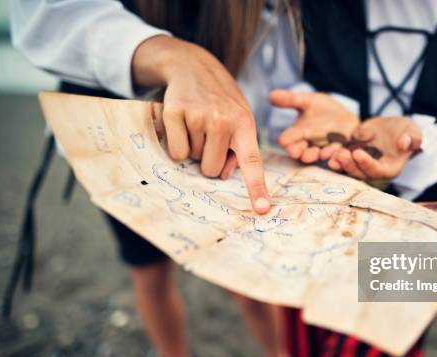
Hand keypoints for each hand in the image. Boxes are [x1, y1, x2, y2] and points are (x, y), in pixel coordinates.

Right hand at [133, 35, 269, 213]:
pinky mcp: (174, 113)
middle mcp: (223, 120)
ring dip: (193, 147)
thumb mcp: (239, 121)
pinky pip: (176, 152)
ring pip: (193, 159)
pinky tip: (182, 124)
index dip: (257, 187)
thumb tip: (223, 174)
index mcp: (245, 125)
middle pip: (212, 170)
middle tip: (209, 137)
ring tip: (197, 124)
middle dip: (209, 160)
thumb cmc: (221, 102)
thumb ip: (238, 150)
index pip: (253, 162)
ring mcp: (198, 116)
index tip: (262, 209)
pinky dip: (177, 144)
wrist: (194, 67)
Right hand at [269, 90, 359, 162]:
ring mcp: (324, 147)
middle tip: (294, 152)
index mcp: (298, 133)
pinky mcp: (339, 149)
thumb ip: (290, 99)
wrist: (343, 117)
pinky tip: (334, 155)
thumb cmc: (322, 110)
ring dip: (317, 155)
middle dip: (298, 151)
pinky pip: (336, 154)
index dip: (286, 140)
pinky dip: (335, 156)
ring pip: (318, 154)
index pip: (288, 138)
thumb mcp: (306, 101)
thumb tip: (271, 95)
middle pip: (301, 150)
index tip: (283, 141)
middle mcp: (309, 143)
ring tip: (318, 154)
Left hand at [327, 116, 421, 179]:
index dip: (367, 164)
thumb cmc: (405, 131)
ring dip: (340, 164)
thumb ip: (412, 138)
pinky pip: (341, 161)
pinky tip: (327, 154)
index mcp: (390, 169)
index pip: (377, 171)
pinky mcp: (351, 158)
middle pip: (360, 173)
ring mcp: (361, 165)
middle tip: (341, 154)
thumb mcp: (412, 131)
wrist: (391, 127)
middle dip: (349, 165)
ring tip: (334, 154)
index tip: (357, 153)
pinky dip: (334, 159)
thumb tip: (404, 143)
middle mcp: (374, 171)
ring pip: (348, 169)